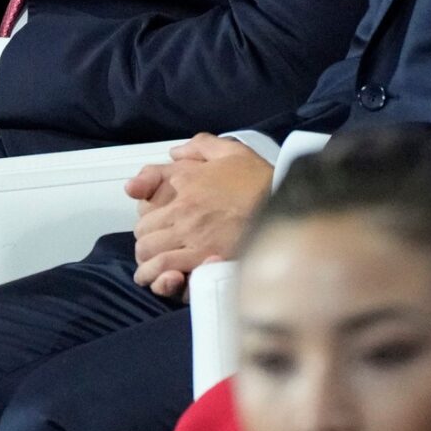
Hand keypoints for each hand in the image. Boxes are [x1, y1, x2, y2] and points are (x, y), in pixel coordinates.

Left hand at [127, 135, 273, 298]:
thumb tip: (174, 153)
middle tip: (157, 257)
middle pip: (144, 241)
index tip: (156, 233)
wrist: (286, 202)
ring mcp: (194, 239)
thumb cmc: (259, 179)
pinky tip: (176, 284)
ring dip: (152, 271)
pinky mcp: (209, 261)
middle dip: (147, 251)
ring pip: (153, 262)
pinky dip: (170, 284)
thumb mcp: (230, 151)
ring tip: (159, 276)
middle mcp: (182, 213)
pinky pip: (175, 277)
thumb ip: (199, 145)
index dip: (148, 227)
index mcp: (182, 186)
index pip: (144, 213)